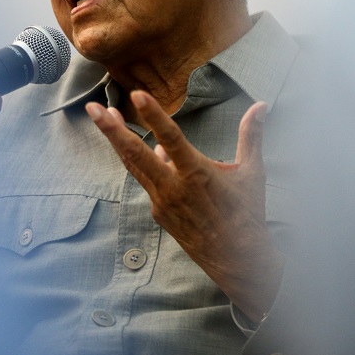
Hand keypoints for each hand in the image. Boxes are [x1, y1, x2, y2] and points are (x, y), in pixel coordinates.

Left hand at [86, 90, 283, 320]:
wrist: (237, 259)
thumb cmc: (247, 213)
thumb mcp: (253, 172)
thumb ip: (251, 135)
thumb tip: (261, 105)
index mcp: (197, 174)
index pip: (171, 137)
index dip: (153, 115)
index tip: (136, 95)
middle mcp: (174, 187)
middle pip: (135, 154)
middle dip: (111, 129)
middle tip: (92, 108)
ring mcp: (162, 201)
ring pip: (134, 165)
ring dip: (116, 140)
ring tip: (103, 116)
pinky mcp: (158, 212)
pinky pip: (147, 180)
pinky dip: (145, 162)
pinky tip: (152, 151)